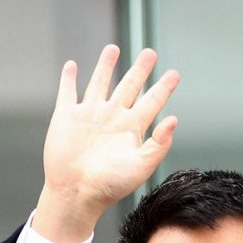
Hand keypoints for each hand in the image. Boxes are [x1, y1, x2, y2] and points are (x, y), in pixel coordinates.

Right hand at [34, 45, 179, 242]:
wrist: (77, 193)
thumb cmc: (110, 185)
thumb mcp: (141, 166)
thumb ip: (159, 144)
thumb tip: (174, 120)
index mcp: (132, 129)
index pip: (152, 102)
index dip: (164, 88)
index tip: (175, 74)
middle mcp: (113, 118)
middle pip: (129, 86)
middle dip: (140, 69)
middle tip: (150, 52)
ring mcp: (90, 115)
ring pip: (100, 83)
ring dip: (106, 66)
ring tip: (114, 49)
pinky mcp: (67, 117)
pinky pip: (68, 92)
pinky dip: (69, 79)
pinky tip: (72, 66)